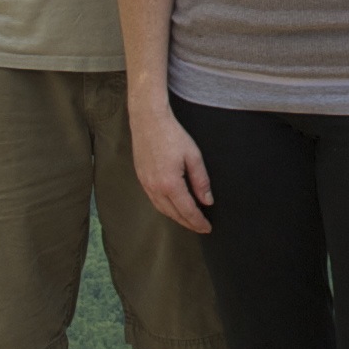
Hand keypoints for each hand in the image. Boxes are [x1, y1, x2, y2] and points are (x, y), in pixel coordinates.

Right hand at [133, 99, 213, 232]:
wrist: (148, 120)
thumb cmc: (172, 135)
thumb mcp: (193, 156)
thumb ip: (201, 181)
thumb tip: (207, 200)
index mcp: (170, 183)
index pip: (187, 210)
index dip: (198, 221)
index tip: (207, 228)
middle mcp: (155, 188)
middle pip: (174, 214)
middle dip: (188, 223)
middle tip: (200, 227)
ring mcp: (146, 184)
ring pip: (162, 209)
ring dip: (176, 218)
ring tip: (188, 221)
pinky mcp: (141, 178)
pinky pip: (154, 200)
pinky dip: (165, 208)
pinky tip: (172, 207)